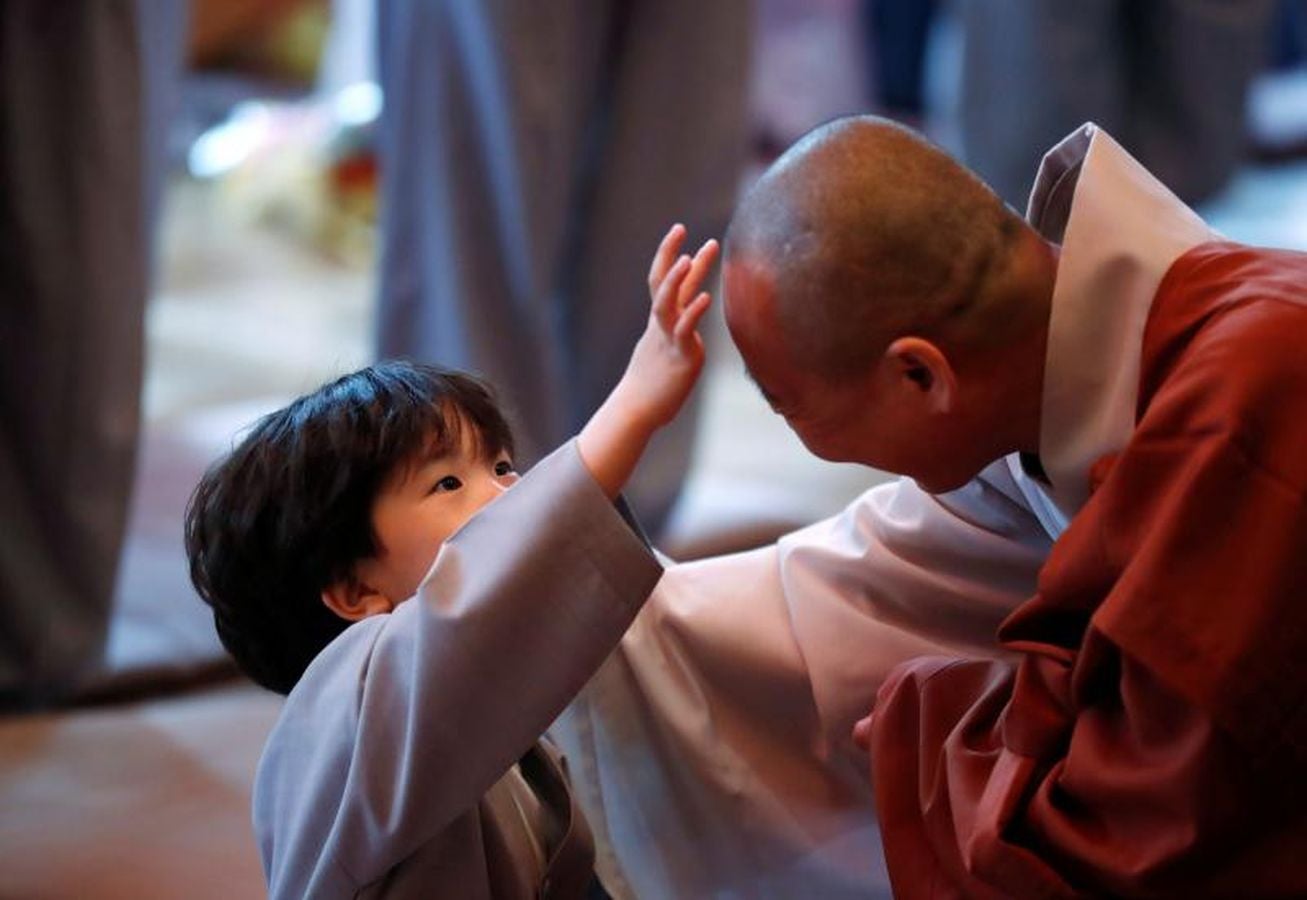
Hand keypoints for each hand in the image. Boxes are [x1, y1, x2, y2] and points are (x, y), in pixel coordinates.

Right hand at [616, 223, 717, 429]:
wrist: (637, 411)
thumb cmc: (653, 388)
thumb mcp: (666, 355)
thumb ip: (679, 342)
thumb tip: (691, 340)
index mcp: (659, 323)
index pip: (661, 281)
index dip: (668, 255)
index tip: (680, 232)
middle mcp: (662, 326)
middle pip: (663, 283)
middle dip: (672, 254)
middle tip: (681, 228)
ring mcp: (669, 339)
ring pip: (668, 302)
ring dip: (678, 279)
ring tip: (690, 256)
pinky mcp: (680, 357)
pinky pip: (685, 330)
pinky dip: (693, 312)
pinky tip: (705, 298)